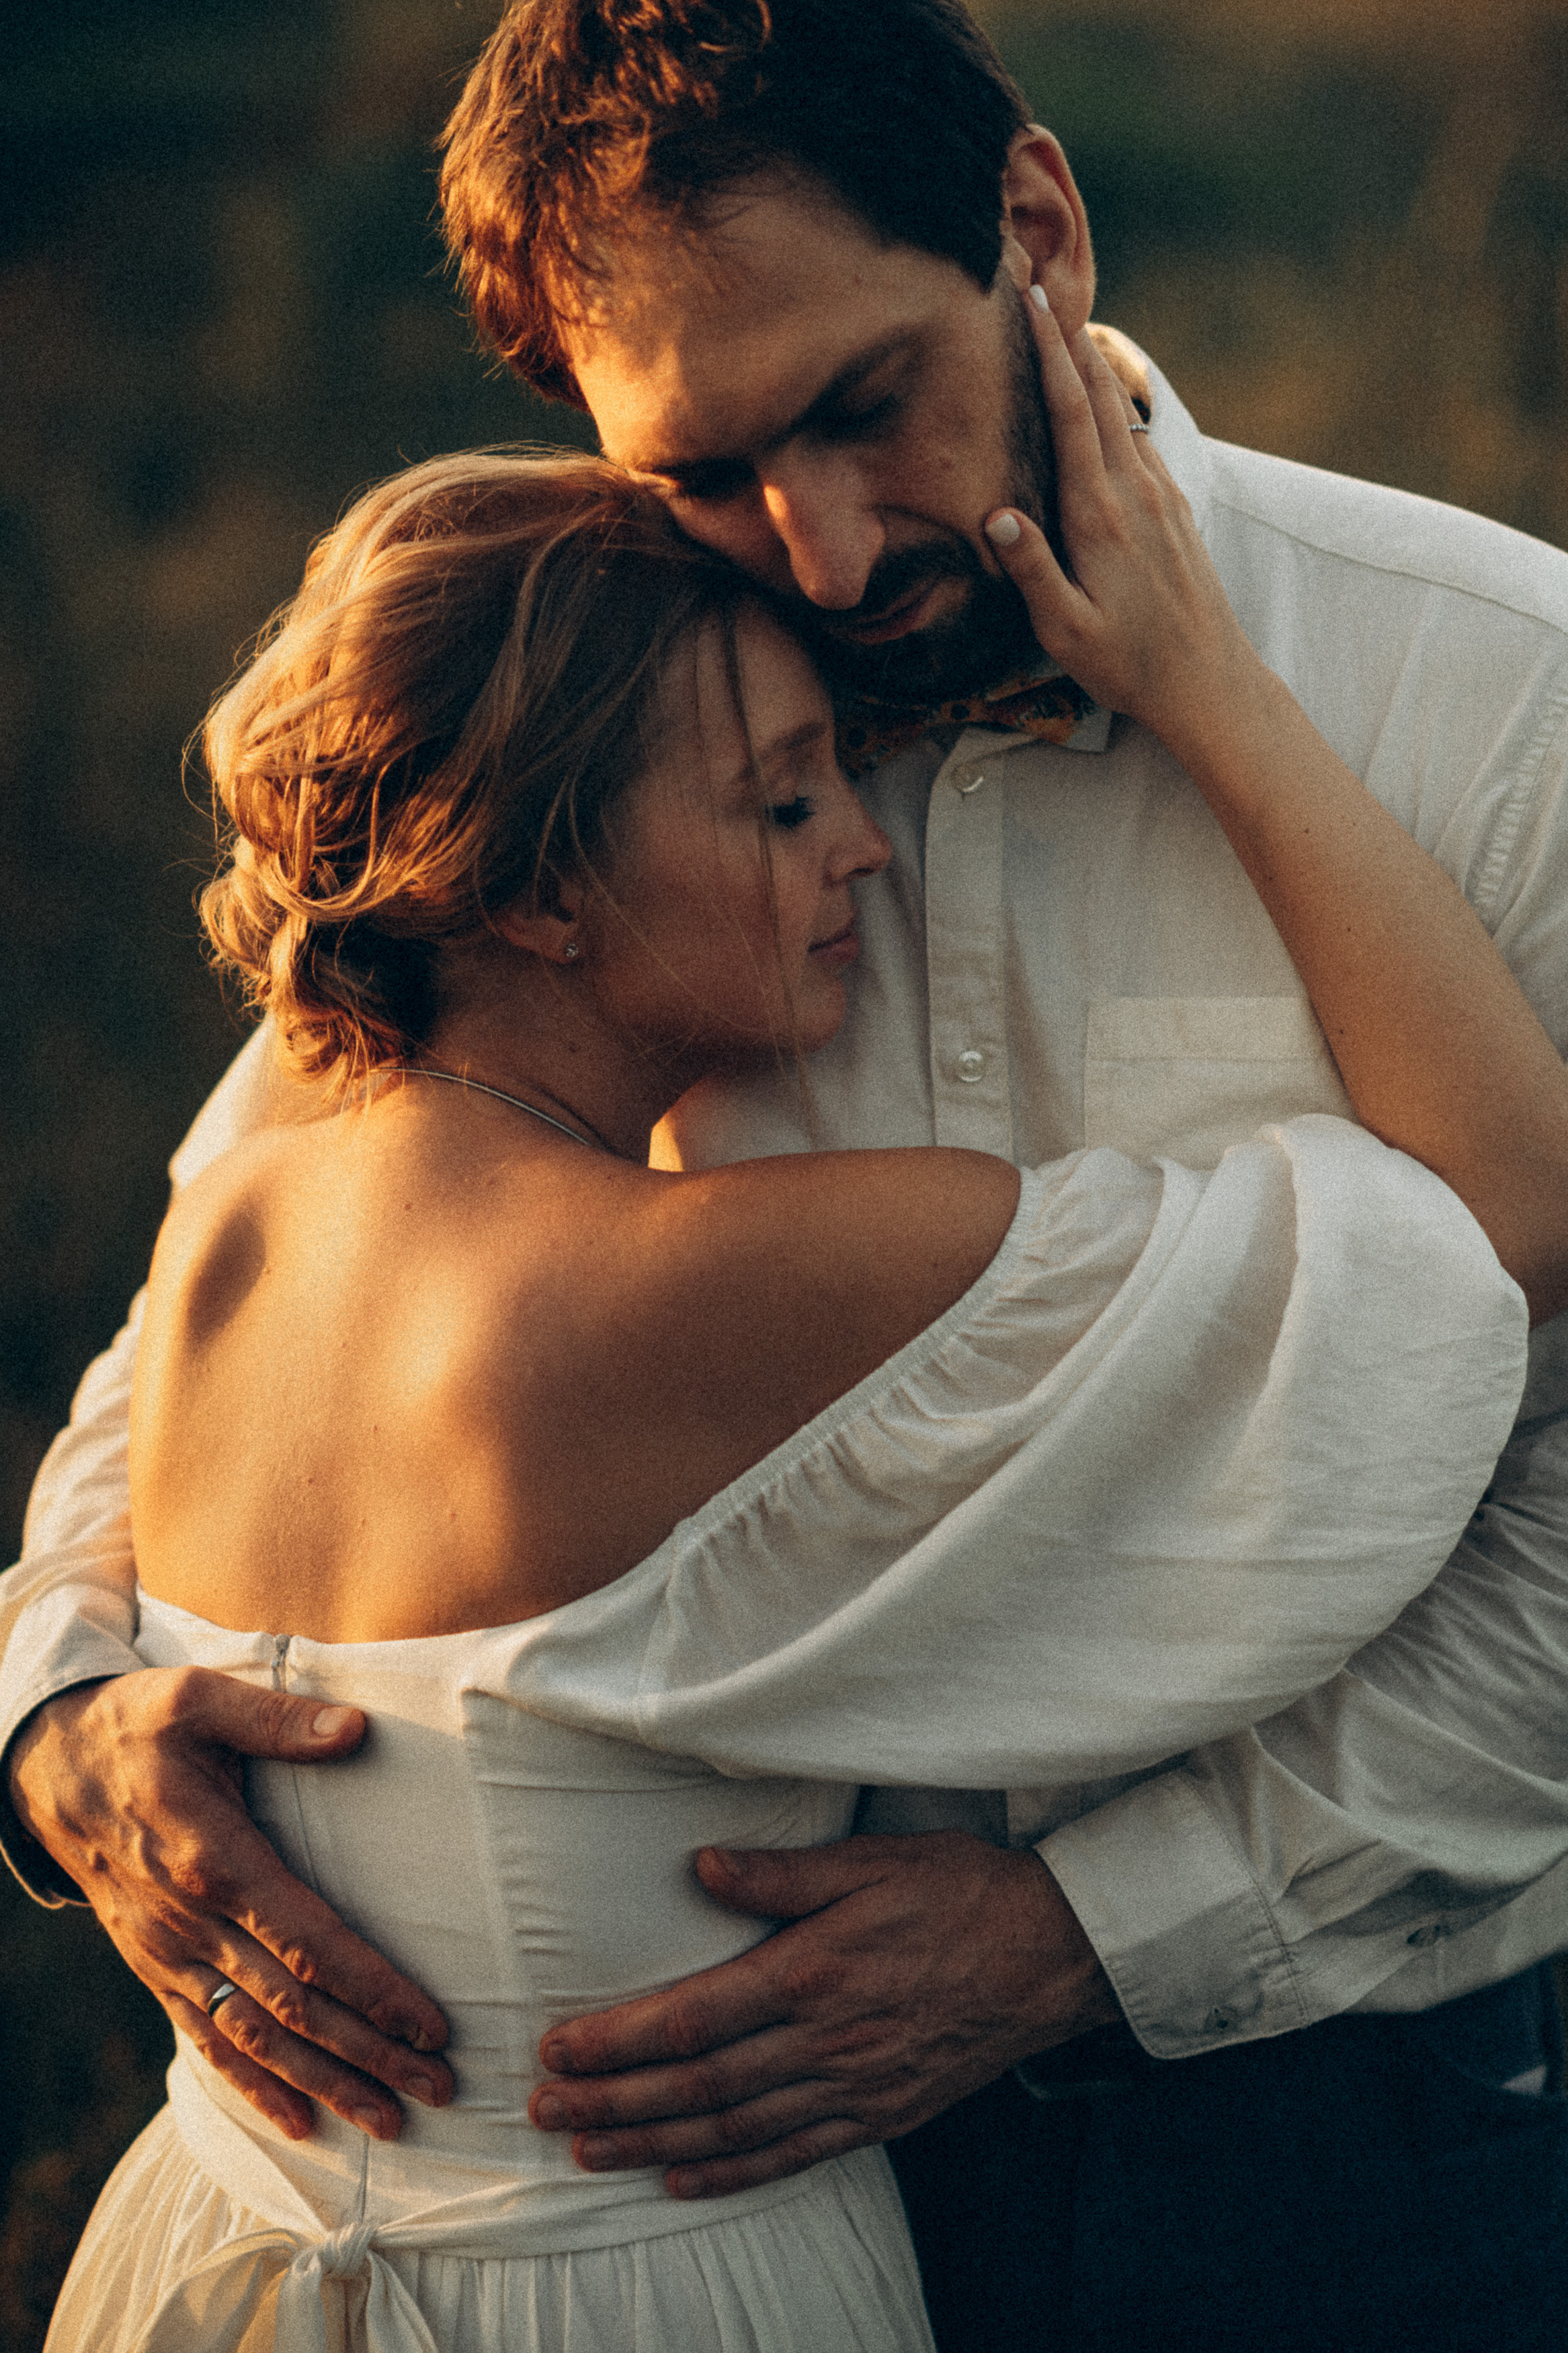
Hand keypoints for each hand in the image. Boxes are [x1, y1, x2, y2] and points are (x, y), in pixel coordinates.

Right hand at [8, 1670, 452, 2140]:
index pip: (307, 1943)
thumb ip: (277, 1720)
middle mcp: (190, 1922)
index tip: (429, 2024)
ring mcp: (169, 1953)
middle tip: (439, 2089)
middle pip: (293, 2008)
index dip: (371, 1988)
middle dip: (369, 2054)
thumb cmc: (135, 1724)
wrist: (47, 1766)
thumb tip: (353, 1730)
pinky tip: (299, 2122)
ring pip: (256, 2038)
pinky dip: (252, 2087)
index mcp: (214, 1859)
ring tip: (389, 2120)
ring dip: (325, 2083)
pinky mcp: (155, 1967)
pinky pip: (206, 2039)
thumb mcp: (199, 1699)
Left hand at [528, 1830, 1118, 2197]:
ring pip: (733, 2130)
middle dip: (612, 2102)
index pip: (691, 2018)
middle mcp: (825, 2041)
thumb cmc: (959, 1891)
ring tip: (588, 2151)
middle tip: (544, 2109)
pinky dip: (732, 2175)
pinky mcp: (881, 2115)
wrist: (1053, 1954)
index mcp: (813, 1972)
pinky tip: (682, 2181)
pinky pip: (793, 2155)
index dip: (616, 2040)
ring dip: (653, 2144)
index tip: (557, 2046)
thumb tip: (701, 1867)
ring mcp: (854, 2087)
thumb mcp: (871, 1860)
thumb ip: (782, 1873)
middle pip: (697, 2086)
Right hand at [984, 289, 1262, 747]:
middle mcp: (1135, 493)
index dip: (1050, 354)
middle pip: (1098, 395)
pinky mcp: (1173, 509)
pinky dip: (1111, 407)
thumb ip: (1033, 570)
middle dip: (1068, 335)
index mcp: (1100, 516)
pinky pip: (1136, 442)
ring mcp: (1160, 496)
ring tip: (1062, 324)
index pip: (1071, 416)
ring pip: (1119, 413)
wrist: (1208, 683)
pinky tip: (1098, 399)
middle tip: (1042, 279)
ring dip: (1089, 365)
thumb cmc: (1128, 665)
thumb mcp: (1067, 631)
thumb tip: (997, 513)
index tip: (1033, 300)